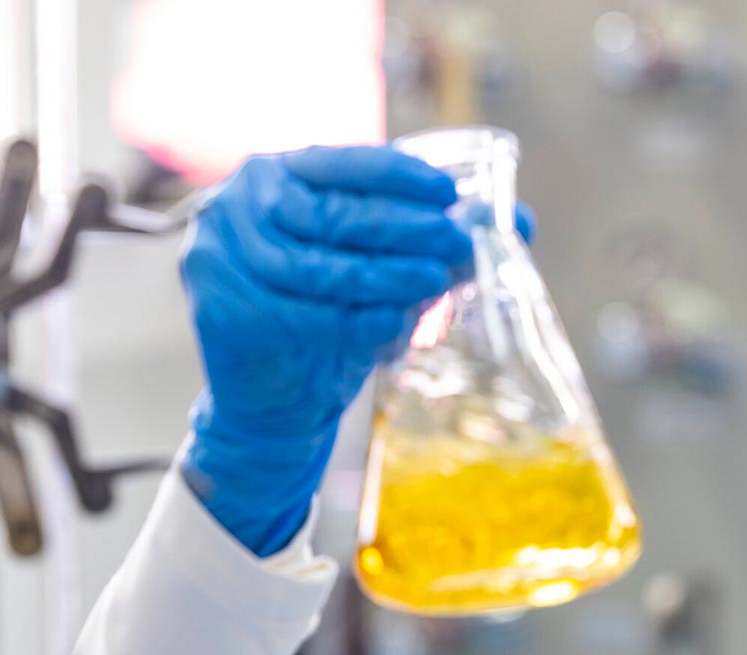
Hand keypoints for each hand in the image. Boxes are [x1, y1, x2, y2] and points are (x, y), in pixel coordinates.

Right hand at [177, 144, 532, 556]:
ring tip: (434, 281)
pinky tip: (394, 326)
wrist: (274, 399)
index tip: (447, 193)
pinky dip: (356, 322)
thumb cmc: (330, 320)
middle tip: (455, 242)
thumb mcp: (380, 270)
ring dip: (384, 275)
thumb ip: (436, 239)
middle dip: (401, 228)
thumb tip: (524, 223)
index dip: (396, 176)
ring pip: (320, 267)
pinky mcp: (224, 312)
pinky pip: (305, 317)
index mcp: (273, 176)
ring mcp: (222, 258)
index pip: (340, 162)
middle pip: (333, 215)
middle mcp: (236, 208)